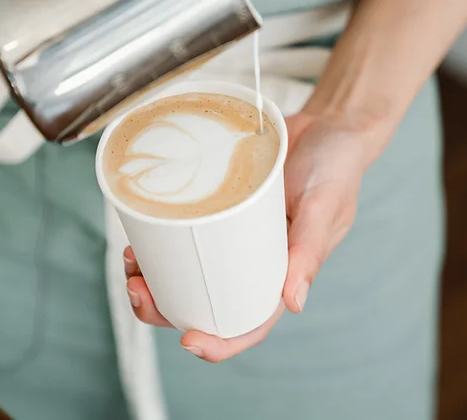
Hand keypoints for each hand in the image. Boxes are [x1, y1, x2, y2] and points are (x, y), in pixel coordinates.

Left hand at [124, 108, 378, 361]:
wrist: (329, 123)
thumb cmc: (337, 168)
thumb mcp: (324, 206)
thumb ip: (310, 251)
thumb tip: (294, 304)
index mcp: (282, 273)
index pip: (249, 322)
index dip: (219, 342)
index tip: (188, 342)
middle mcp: (252, 261)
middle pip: (204, 302)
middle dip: (164, 308)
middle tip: (137, 288)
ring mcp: (231, 235)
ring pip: (186, 270)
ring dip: (153, 275)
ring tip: (130, 261)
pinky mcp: (216, 207)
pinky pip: (184, 230)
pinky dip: (159, 237)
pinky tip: (140, 231)